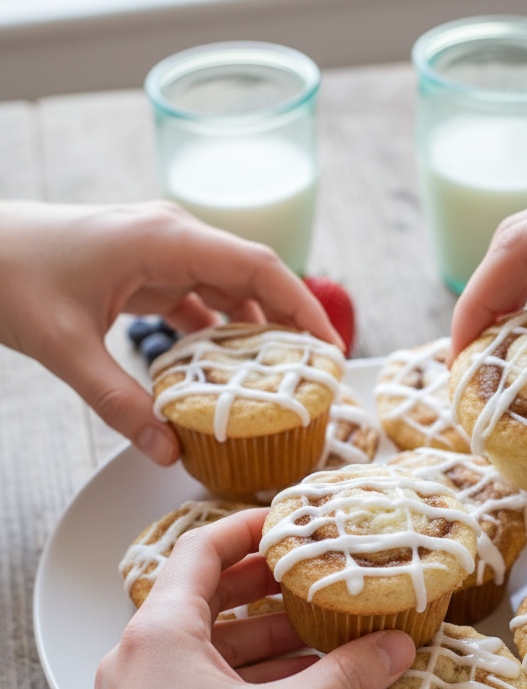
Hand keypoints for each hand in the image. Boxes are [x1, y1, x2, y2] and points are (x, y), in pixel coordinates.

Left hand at [0, 200, 343, 464]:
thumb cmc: (9, 275)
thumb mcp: (65, 346)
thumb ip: (118, 403)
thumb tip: (167, 452)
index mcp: (164, 238)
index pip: (258, 267)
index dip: (303, 306)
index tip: (332, 349)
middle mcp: (170, 236)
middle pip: (251, 277)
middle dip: (287, 324)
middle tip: (315, 375)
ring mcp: (157, 249)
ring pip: (226, 288)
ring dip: (253, 329)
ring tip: (280, 378)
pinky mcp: (142, 267)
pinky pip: (196, 297)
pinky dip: (216, 331)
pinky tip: (224, 369)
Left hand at [31, 509, 414, 688]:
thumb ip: (343, 678)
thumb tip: (392, 647)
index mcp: (162, 631)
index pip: (202, 550)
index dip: (247, 529)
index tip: (288, 520)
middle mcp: (145, 656)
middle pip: (210, 597)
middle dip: (268, 586)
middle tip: (317, 575)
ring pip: (213, 646)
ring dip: (268, 638)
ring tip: (323, 633)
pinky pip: (209, 686)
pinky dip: (252, 678)